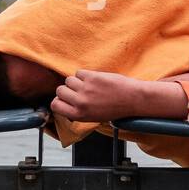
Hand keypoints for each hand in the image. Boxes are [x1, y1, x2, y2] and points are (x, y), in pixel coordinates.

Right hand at [51, 71, 186, 122]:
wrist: (133, 99)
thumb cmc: (116, 108)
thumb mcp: (94, 117)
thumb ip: (78, 111)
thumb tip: (64, 103)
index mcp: (79, 115)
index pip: (55, 105)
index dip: (59, 100)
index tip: (65, 98)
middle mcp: (80, 102)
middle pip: (60, 90)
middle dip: (68, 89)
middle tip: (80, 91)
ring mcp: (85, 89)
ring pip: (69, 80)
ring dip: (77, 81)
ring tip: (90, 85)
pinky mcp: (92, 77)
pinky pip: (79, 73)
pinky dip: (85, 75)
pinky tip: (96, 80)